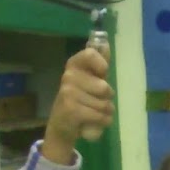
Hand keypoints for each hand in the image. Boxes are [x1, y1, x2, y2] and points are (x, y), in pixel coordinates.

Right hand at [41, 48, 114, 162]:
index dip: (102, 65)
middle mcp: (69, 76)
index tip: (103, 73)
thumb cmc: (81, 100)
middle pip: (105, 87)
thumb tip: (105, 43)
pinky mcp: (71, 109)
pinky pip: (101, 116)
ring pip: (105, 105)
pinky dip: (103, 122)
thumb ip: (99, 63)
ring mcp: (68, 92)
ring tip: (93, 112)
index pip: (91, 54)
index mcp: (74, 65)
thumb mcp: (91, 80)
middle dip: (107, 99)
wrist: (62, 126)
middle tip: (95, 101)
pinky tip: (92, 122)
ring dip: (105, 112)